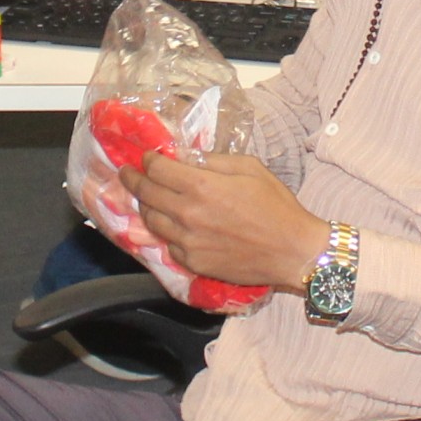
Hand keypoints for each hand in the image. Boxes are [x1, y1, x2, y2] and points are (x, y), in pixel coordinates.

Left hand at [127, 152, 325, 292]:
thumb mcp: (250, 168)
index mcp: (201, 186)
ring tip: (148, 199)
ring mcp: (188, 242)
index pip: (157, 169)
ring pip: (151, 221)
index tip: (146, 157)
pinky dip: (167, 232)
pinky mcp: (193, 263)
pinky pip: (169, 245)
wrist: (293, 251)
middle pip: (146, 194)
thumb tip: (186, 157)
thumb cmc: (276, 205)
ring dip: (146, 206)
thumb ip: (213, 160)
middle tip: (128, 173)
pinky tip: (174, 226)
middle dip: (133, 179)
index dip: (148, 160)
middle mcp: (188, 214)